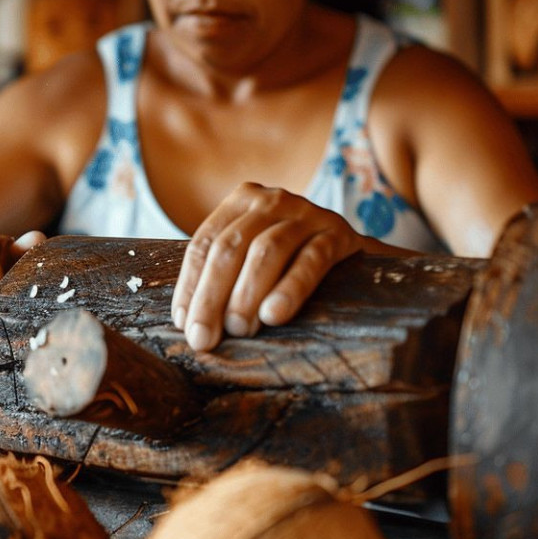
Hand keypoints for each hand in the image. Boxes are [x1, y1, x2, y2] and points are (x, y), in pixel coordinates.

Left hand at [172, 183, 363, 351]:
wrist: (353, 257)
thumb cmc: (289, 265)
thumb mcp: (252, 258)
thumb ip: (224, 278)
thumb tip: (192, 327)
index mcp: (241, 201)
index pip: (204, 244)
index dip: (190, 285)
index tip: (184, 325)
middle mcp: (272, 200)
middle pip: (230, 248)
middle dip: (211, 296)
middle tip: (205, 338)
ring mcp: (307, 212)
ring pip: (267, 250)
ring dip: (246, 294)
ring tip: (239, 330)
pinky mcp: (338, 233)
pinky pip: (311, 260)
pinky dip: (290, 288)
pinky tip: (274, 315)